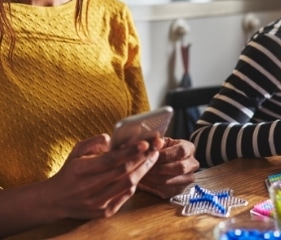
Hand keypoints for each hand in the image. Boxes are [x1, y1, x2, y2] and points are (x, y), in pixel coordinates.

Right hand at [46, 134, 160, 220]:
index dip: (129, 151)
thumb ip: (95, 142)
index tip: (144, 143)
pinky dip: (135, 183)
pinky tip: (141, 172)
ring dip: (144, 169)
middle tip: (154, 147)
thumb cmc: (70, 170)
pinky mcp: (103, 212)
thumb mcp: (77, 150)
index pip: (110, 160)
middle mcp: (88, 188)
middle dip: (142, 158)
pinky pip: (126, 196)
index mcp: (81, 170)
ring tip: (152, 157)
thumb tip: (113, 139)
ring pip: (128, 185)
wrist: (55, 200)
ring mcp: (97, 203)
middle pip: (123, 172)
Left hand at [138, 137, 198, 198]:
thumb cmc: (160, 149)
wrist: (162, 161)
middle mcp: (192, 164)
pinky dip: (152, 186)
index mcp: (189, 148)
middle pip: (179, 168)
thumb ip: (157, 141)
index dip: (165, 154)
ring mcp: (188, 179)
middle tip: (144, 166)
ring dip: (153, 178)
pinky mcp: (180, 190)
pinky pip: (165, 191)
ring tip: (141, 173)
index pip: (181, 151)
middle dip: (158, 168)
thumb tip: (156, 143)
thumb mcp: (160, 142)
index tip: (151, 155)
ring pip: (171, 181)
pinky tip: (143, 181)